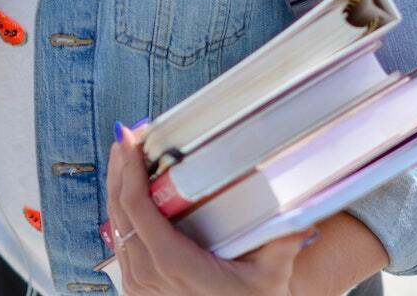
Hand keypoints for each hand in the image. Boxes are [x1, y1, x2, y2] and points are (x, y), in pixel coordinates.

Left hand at [106, 123, 315, 295]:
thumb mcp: (271, 275)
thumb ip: (283, 242)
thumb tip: (300, 209)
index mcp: (174, 264)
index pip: (137, 207)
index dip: (129, 169)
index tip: (130, 139)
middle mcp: (148, 275)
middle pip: (119, 210)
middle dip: (119, 168)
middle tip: (126, 136)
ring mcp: (138, 284)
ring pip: (116, 225)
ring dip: (118, 187)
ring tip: (126, 156)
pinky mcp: (137, 287)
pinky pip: (122, 242)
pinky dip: (123, 212)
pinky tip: (130, 193)